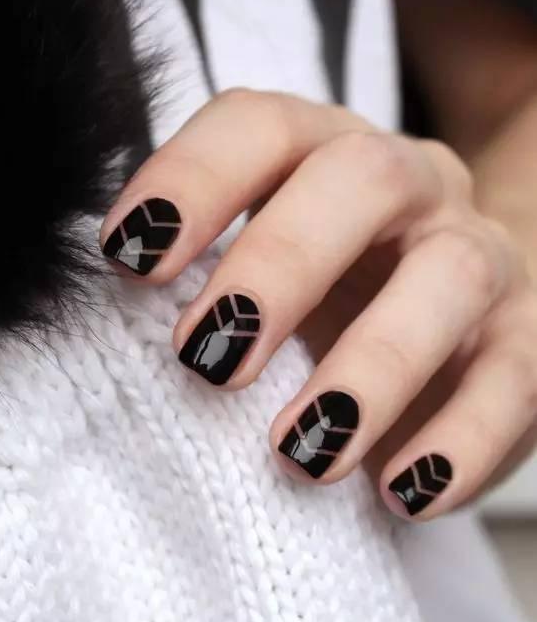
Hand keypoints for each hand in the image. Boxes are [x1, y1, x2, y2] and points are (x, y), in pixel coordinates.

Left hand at [100, 89, 536, 519]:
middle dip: (280, 266)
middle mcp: (413, 187)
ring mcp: (479, 257)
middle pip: (361, 178)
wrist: (455, 307)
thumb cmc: (335, 290)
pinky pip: (514, 381)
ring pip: (449, 277)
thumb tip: (124, 330)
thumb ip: (210, 279)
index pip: (261, 127)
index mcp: (328, 154)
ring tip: (302, 451)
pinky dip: (459, 442)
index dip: (192, 179)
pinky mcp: (529, 338)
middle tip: (210, 360)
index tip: (129, 257)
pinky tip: (402, 494)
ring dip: (371, 369)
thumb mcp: (270, 268)